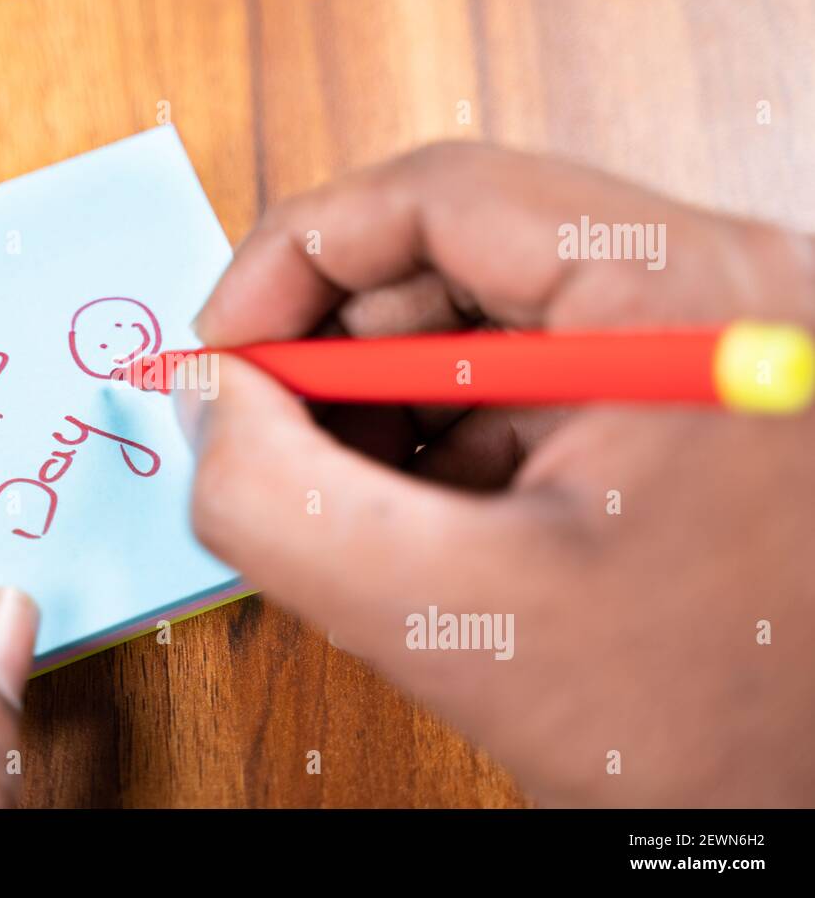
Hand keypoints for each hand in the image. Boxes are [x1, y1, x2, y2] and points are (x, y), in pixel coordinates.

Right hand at [179, 142, 814, 805]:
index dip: (296, 258)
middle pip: (458, 250)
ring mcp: (709, 341)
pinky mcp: (690, 394)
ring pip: (483, 318)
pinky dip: (444, 435)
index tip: (222, 343)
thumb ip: (280, 503)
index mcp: (688, 297)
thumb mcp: (456, 620)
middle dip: (333, 345)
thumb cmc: (708, 730)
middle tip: (260, 426)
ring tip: (345, 497)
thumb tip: (207, 398)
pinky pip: (527, 377)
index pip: (441, 194)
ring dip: (383, 400)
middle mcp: (718, 288)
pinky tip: (421, 517)